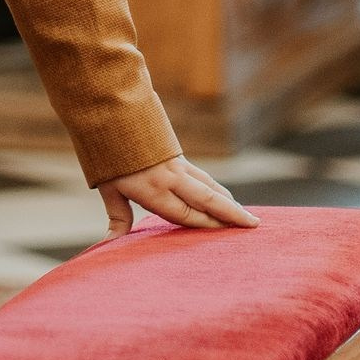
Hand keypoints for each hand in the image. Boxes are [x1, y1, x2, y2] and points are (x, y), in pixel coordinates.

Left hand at [95, 155, 259, 238]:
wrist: (111, 115)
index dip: (208, 224)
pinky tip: (225, 196)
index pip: (186, 213)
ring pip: (208, 185)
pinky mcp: (178, 156)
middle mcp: (170, 178)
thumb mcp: (108, 188)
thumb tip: (109, 244)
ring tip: (245, 214)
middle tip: (253, 225)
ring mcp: (177, 165)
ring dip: (228, 201)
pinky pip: (202, 176)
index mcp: (153, 190)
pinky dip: (216, 188)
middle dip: (231, 213)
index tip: (228, 234)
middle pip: (207, 199)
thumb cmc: (106, 157)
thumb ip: (118, 215)